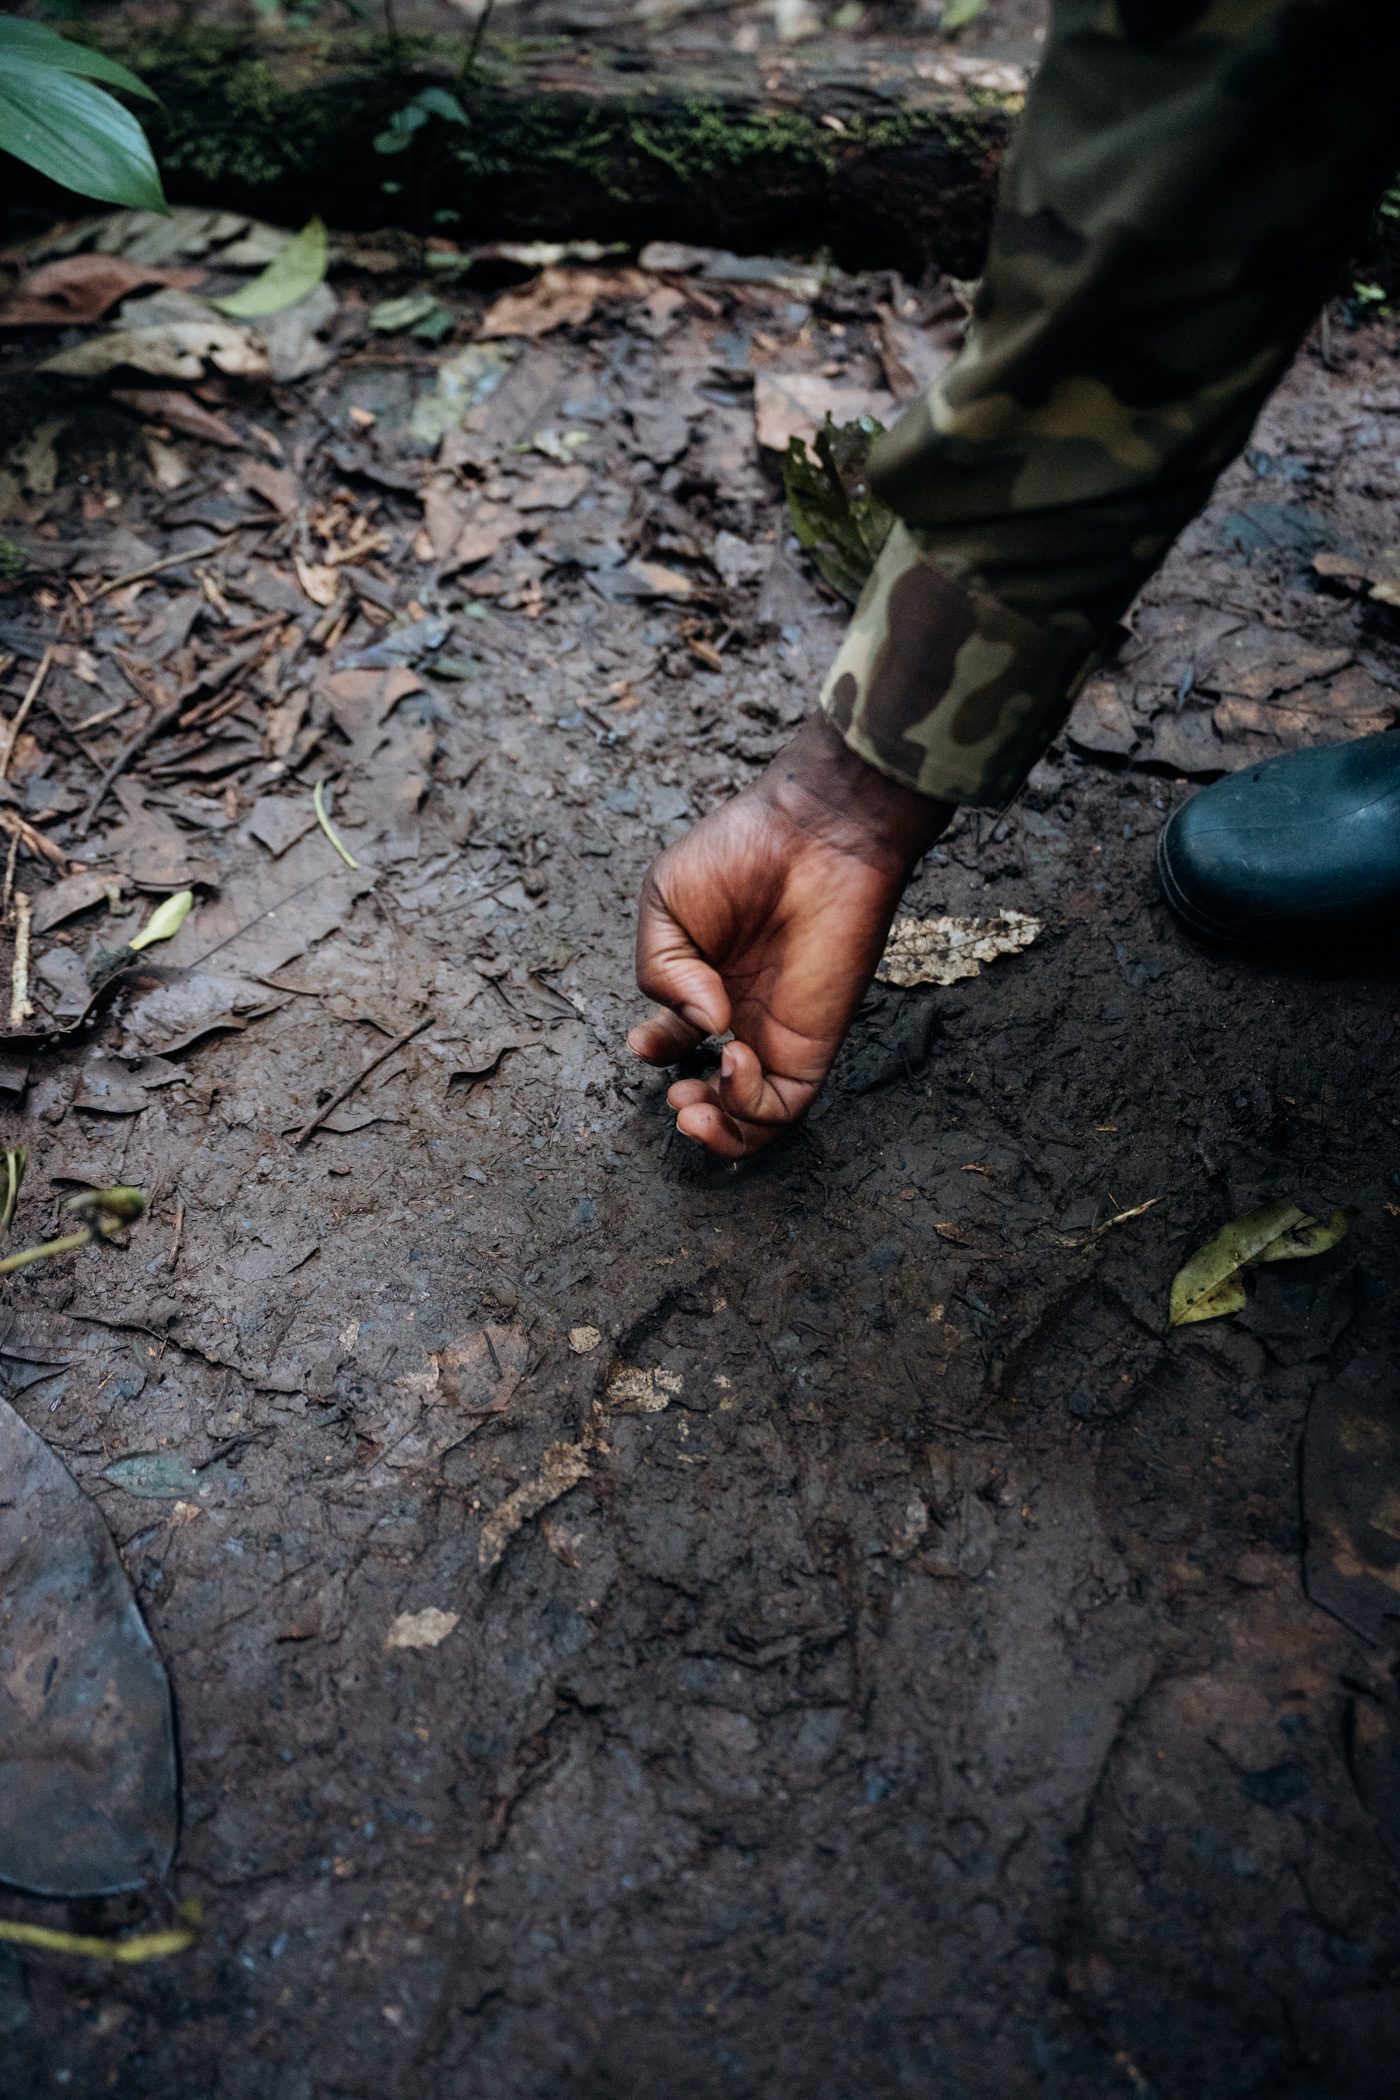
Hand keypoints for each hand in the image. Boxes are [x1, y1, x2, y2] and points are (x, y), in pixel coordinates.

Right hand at [628, 713, 951, 1158]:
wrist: (813, 833)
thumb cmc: (739, 854)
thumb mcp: (664, 904)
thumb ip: (660, 972)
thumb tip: (699, 1025)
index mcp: (706, 981)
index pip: (679, 1041)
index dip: (657, 1052)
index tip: (645, 1042)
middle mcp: (744, 1015)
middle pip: (718, 1094)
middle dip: (691, 1112)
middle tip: (677, 1100)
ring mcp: (779, 1034)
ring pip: (753, 1119)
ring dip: (719, 1130)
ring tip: (692, 1105)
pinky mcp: (815, 1044)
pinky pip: (785, 1105)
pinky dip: (749, 1105)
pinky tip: (731, 1061)